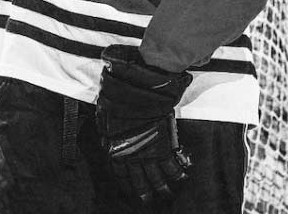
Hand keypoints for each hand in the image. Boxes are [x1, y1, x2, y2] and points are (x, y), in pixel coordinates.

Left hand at [96, 46, 191, 205]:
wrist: (136, 87)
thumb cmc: (117, 95)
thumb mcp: (104, 112)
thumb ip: (107, 126)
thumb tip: (106, 131)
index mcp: (114, 147)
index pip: (118, 172)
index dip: (124, 182)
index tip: (128, 190)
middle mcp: (131, 154)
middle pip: (138, 181)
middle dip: (144, 192)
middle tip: (148, 199)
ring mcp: (148, 152)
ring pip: (157, 178)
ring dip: (162, 187)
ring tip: (167, 193)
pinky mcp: (163, 146)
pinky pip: (172, 166)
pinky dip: (179, 173)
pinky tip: (183, 177)